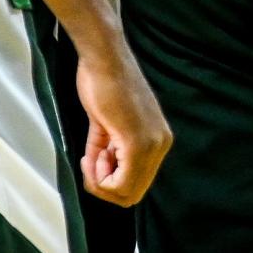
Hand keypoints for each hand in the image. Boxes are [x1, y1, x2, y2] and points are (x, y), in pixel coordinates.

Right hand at [76, 36, 171, 205]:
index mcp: (159, 138)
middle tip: (91, 161)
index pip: (136, 185)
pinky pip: (119, 184)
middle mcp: (161, 143)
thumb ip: (109, 153)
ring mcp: (152, 144)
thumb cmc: (104, 84)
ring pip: (125, 193)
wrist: (104, 58)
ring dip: (100, 181)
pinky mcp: (137, 143)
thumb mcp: (108, 126)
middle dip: (104, 187)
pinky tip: (93, 155)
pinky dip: (98, 177)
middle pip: (131, 194)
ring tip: (92, 155)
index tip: (94, 159)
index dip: (108, 183)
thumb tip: (101, 179)